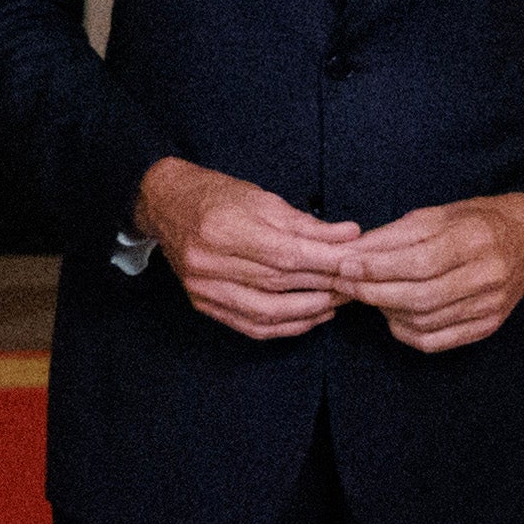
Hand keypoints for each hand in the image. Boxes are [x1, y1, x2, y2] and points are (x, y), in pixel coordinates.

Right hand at [133, 158, 363, 341]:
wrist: (166, 206)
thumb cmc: (216, 196)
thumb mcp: (262, 199)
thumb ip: (305, 224)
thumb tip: (349, 236)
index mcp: (223, 228)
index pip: (286, 254)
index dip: (327, 261)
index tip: (357, 262)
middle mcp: (208, 262)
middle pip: (279, 282)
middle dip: (325, 284)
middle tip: (357, 283)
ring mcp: (202, 287)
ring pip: (267, 311)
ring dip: (309, 311)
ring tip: (338, 302)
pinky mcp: (202, 303)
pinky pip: (250, 325)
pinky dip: (285, 326)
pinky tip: (310, 317)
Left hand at [339, 190, 523, 353]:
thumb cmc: (477, 222)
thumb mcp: (437, 215)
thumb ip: (393, 235)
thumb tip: (349, 252)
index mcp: (477, 240)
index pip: (419, 263)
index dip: (377, 269)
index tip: (345, 267)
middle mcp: (488, 276)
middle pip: (419, 297)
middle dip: (372, 292)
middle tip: (344, 284)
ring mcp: (491, 306)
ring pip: (424, 321)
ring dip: (385, 310)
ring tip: (369, 293)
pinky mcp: (487, 326)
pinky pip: (435, 340)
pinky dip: (405, 331)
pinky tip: (393, 314)